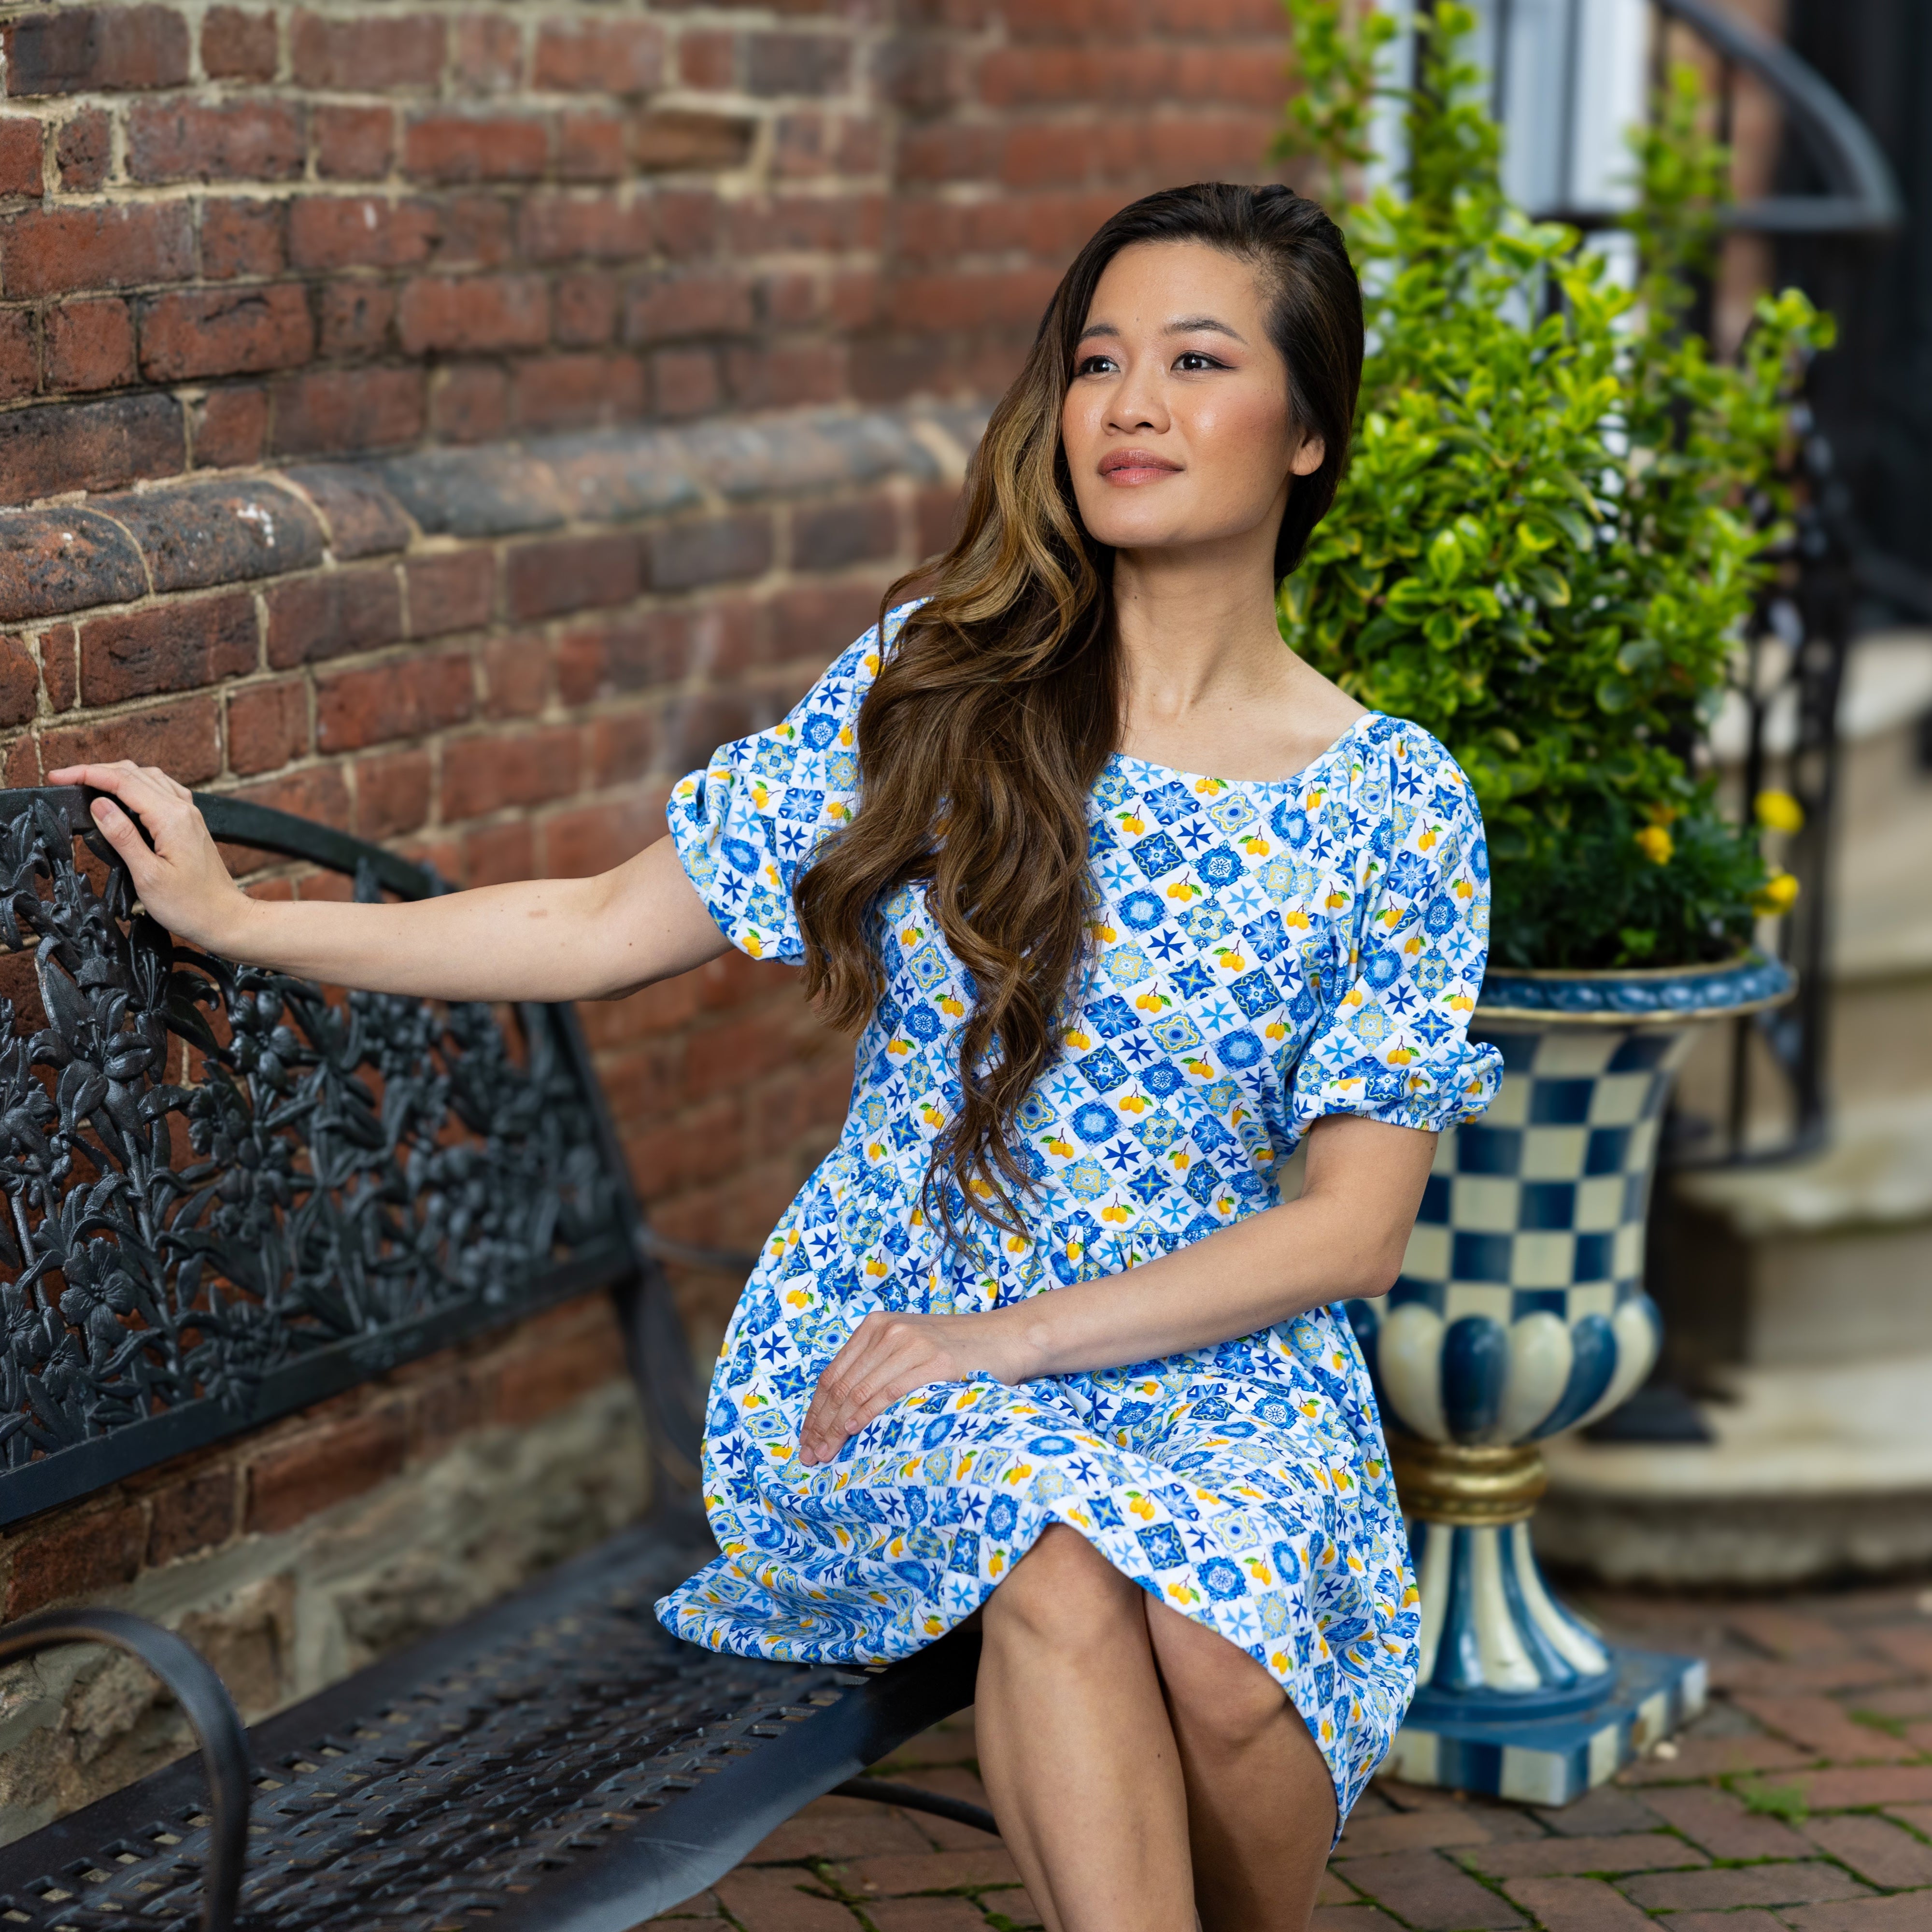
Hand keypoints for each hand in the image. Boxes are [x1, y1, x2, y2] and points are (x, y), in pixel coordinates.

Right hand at [47, 761, 252, 954]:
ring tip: (88, 782)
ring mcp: (189, 814)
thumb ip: (123, 837)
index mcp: (172, 818)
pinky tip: (125, 794)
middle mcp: (183, 809)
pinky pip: (162, 790)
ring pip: (149, 777)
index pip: (123, 782)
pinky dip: (138, 784)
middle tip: (66, 778)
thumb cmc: (190, 905)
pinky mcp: (190, 823)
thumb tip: (99, 805)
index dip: (87, 774)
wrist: (225, 918)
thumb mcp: (148, 876)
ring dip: (117, 775)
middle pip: (135, 773)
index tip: (59, 776)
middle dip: (97, 770)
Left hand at [797, 1309, 1029, 1466]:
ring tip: (827, 1453)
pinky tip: (854, 1431)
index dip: (815, 1411)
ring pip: (859, 1390)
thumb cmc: (956, 1351)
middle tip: (810, 1455)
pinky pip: (890, 1390)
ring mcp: (911, 1343)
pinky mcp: (934, 1361)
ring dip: (838, 1427)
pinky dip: (868, 1413)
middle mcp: (888, 1330)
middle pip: (840, 1385)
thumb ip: (876, 1367)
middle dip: (821, 1425)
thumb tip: (838, 1414)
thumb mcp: (908, 1347)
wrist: (1005, 1338)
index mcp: (876, 1326)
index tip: (806, 1440)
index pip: (832, 1374)